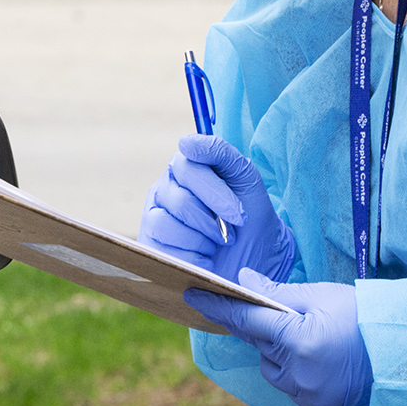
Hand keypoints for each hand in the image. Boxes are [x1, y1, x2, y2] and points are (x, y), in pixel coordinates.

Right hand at [139, 135, 299, 284]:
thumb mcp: (246, 181)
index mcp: (186, 168)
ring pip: (165, 224)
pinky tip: (206, 260)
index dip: (215, 193)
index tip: (240, 215)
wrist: (255, 263)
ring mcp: (154, 217)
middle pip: (180, 200)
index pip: (188, 166)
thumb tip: (185, 142)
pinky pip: (162, 250)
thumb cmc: (250, 219)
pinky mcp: (151, 246)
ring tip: (216, 246)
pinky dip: (192, 258)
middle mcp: (165, 189)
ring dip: (201, 240)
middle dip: (213, 222)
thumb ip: (222, 154)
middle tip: (232, 235)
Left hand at [186, 270, 371, 405]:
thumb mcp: (322, 296)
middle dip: (269, 333)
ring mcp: (308, 396)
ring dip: (283, 356)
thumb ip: (277, 294)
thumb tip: (243, 280)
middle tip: (298, 321)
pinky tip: (325, 363)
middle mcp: (297, 374)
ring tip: (319, 343)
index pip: (245, 319)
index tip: (192, 294)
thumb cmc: (365, 318)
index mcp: (297, 341)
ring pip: (275, 370)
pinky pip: (293, 388)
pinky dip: (300, 375)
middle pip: (261, 348)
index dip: (218, 306)